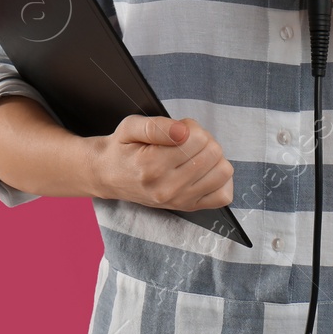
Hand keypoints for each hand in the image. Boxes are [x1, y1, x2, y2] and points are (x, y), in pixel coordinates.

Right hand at [89, 115, 233, 210]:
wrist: (109, 176)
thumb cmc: (122, 149)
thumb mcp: (130, 127)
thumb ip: (157, 126)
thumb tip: (184, 130)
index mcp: (152, 165)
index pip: (198, 139)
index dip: (192, 127)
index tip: (178, 129)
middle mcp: (168, 187)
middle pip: (213, 153)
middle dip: (203, 139)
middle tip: (185, 140)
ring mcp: (180, 200)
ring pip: (223, 172)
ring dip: (213, 157)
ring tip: (194, 154)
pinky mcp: (188, 207)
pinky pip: (223, 196)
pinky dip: (220, 179)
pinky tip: (204, 170)